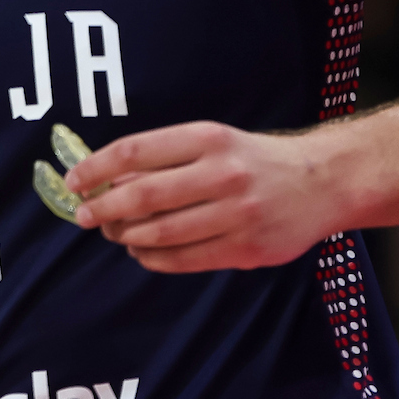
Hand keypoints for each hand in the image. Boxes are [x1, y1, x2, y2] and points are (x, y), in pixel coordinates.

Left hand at [68, 121, 342, 272]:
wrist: (323, 182)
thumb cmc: (253, 161)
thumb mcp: (213, 142)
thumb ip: (165, 159)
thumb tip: (104, 181)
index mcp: (209, 139)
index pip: (135, 151)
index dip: (96, 168)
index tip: (74, 182)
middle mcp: (222, 174)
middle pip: (142, 195)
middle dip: (103, 209)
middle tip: (85, 217)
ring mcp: (237, 214)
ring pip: (160, 233)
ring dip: (127, 237)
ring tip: (116, 234)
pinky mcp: (248, 249)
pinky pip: (185, 259)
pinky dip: (153, 258)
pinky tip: (142, 252)